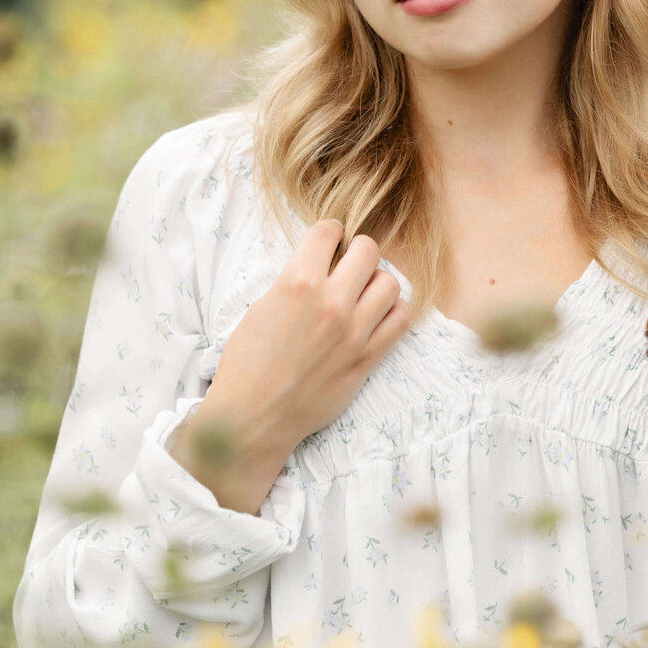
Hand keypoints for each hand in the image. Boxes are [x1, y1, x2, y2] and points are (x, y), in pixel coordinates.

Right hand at [173, 221, 409, 512]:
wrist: (254, 416)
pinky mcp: (367, 359)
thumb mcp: (261, 308)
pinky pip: (400, 321)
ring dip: (378, 281)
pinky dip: (392, 312)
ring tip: (364, 291)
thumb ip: (295, 283)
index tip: (329, 240)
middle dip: (358, 251)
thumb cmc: (247, 364)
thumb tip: (321, 266)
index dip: (329, 232)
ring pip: (390, 283)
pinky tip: (377, 316)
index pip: (328, 231)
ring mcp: (354, 332)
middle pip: (368, 250)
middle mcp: (331, 303)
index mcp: (298, 283)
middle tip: (349, 263)